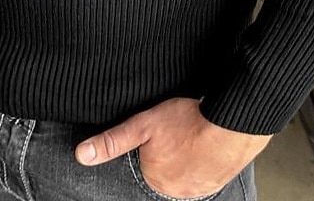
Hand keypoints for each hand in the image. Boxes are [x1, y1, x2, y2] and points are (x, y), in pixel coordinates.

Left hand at [75, 97, 270, 198]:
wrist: (231, 124)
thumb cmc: (188, 121)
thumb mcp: (143, 125)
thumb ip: (113, 141)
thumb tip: (82, 155)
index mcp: (155, 180)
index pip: (146, 162)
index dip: (152, 142)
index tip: (161, 130)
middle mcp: (176, 192)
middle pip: (166, 167)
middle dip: (169, 150)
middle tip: (178, 130)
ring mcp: (199, 188)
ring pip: (186, 170)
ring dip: (188, 155)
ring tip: (192, 135)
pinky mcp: (218, 181)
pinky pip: (205, 170)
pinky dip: (204, 158)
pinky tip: (205, 142)